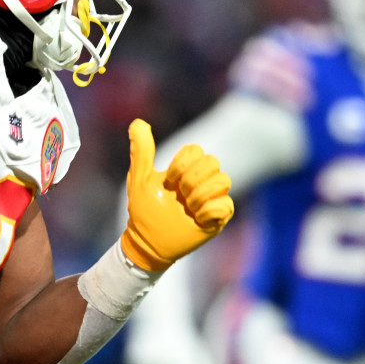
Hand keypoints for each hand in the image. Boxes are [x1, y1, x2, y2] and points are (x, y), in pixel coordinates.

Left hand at [120, 119, 233, 270]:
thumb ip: (142, 151)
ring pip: (224, 180)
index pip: (196, 150)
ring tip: (187, 208)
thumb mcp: (140, 179)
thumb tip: (137, 122)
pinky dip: (209, 211)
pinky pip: (227, 205)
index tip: (168, 181)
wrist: (147, 242)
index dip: (182, 164)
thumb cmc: (143, 210)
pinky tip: (196, 219)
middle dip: (191, 179)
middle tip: (179, 195)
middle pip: (213, 162)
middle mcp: (201, 182)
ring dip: (200, 195)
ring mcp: (211, 199)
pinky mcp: (218, 219)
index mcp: (185, 170)